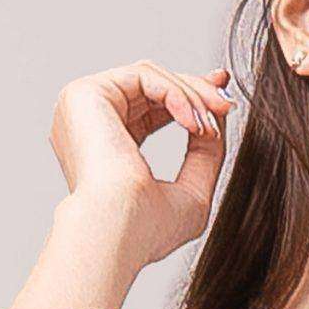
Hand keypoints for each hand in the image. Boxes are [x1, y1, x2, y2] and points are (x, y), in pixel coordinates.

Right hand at [46, 60, 234, 268]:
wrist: (116, 232)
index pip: (149, 107)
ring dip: (191, 97)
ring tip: (210, 127)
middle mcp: (90, 123)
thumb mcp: (191, 192)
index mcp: (106, 146)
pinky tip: (193, 123)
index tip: (222, 101)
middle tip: (226, 104)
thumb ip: (205, 155)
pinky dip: (176, 94)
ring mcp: (83, 106)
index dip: (188, 96)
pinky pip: (144, 76)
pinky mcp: (86, 94)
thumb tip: (218, 118)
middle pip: (151, 87)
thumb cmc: (145, 230)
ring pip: (150, 78)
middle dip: (196, 91)